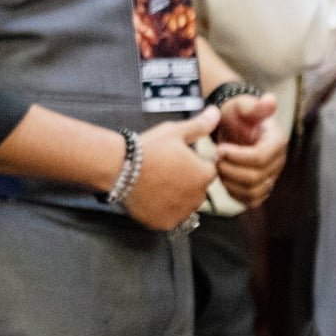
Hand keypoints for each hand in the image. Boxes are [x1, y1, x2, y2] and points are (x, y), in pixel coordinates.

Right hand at [122, 106, 220, 230]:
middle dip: (187, 183)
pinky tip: (151, 198)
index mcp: (204, 174)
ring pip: (185, 206)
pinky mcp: (165, 223)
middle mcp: (198, 197)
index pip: (208, 172)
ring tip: (156, 186)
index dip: (193, 165)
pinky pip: (170, 218)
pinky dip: (163, 211)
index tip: (176, 161)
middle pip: (198, 190)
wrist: (119, 169)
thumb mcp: (174, 132)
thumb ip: (199, 126)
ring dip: (177, 198)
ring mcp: (181, 212)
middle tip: (164, 173)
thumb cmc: (148, 148)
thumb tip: (216, 112)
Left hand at [212, 93, 288, 208]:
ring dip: (229, 181)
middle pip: (255, 177)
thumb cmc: (238, 115)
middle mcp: (278, 161)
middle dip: (229, 168)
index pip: (259, 157)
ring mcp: (271, 176)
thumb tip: (269, 100)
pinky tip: (223, 178)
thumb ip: (253, 105)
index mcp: (276, 141)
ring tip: (217, 166)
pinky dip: (234, 193)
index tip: (219, 148)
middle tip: (214, 157)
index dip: (236, 156)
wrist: (235, 127)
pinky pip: (250, 200)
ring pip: (252, 191)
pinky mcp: (261, 187)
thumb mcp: (242, 105)